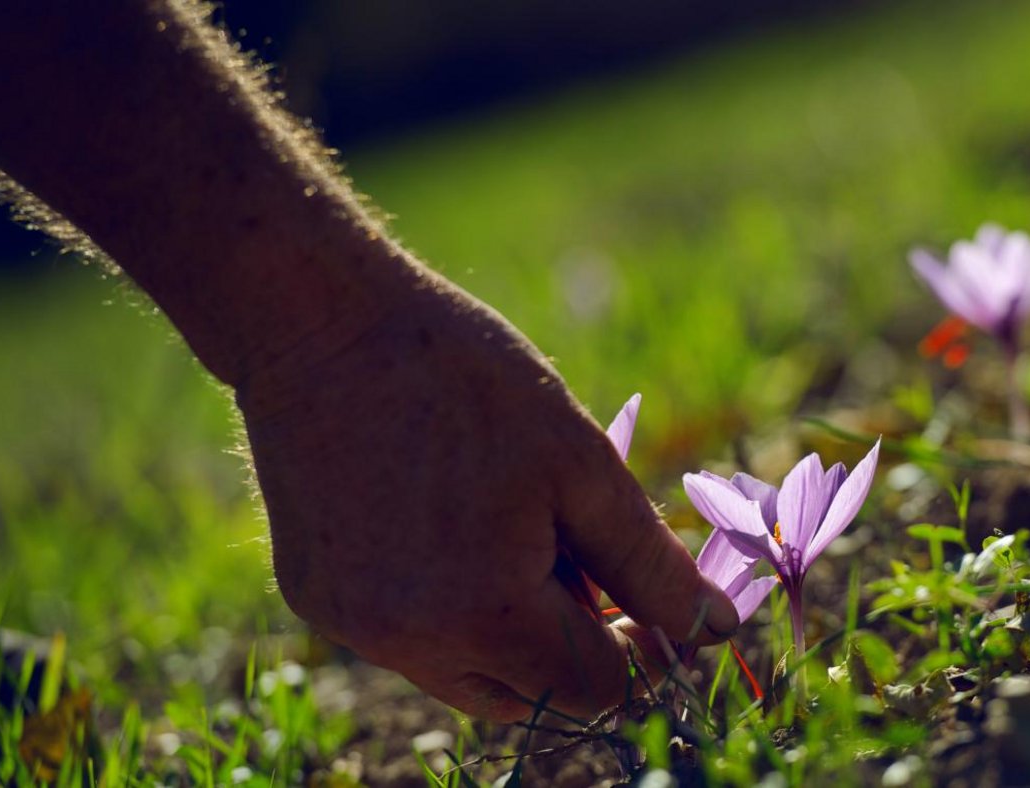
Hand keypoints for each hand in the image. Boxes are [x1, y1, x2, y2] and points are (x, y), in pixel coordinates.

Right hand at [234, 270, 739, 720]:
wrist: (318, 321)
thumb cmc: (466, 380)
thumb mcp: (581, 465)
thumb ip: (650, 564)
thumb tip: (714, 632)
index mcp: (483, 616)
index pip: (593, 690)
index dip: (636, 646)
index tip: (639, 586)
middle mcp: (407, 645)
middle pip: (528, 696)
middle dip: (569, 640)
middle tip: (571, 547)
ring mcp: (352, 627)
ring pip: (463, 673)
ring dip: (506, 628)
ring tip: (506, 526)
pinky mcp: (315, 598)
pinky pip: (404, 637)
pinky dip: (441, 606)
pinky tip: (441, 520)